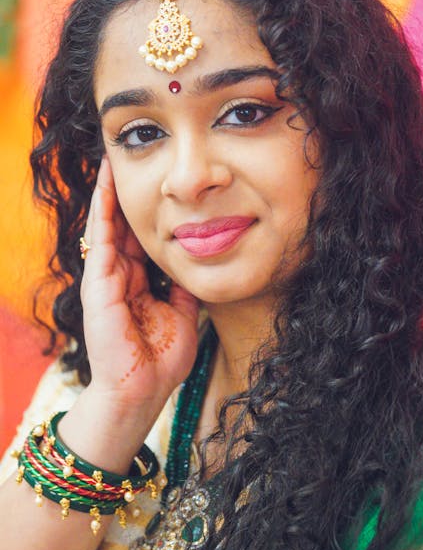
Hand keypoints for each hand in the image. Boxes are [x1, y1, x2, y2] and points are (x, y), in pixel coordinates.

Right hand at [79, 157, 199, 425]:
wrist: (141, 392)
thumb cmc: (159, 360)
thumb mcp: (182, 315)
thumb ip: (183, 289)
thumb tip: (196, 264)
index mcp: (137, 283)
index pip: (139, 239)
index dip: (146, 212)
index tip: (155, 184)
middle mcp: (119, 277)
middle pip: (121, 226)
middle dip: (123, 194)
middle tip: (126, 158)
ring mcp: (106, 280)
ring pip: (106, 226)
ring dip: (108, 194)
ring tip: (111, 160)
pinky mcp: (98, 285)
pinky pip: (100, 240)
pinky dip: (102, 212)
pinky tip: (105, 186)